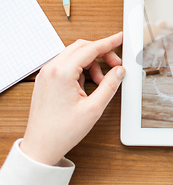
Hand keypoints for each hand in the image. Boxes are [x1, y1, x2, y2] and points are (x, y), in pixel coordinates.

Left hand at [20, 33, 125, 165]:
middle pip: (81, 47)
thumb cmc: (62, 131)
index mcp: (62, 73)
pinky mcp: (45, 81)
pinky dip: (80, 69)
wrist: (41, 147)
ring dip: (91, 63)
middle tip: (116, 64)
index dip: (109, 42)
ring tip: (101, 81)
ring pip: (74, 56)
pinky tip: (88, 85)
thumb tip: (119, 71)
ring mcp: (46, 74)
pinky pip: (66, 65)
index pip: (90, 49)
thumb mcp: (93, 108)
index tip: (120, 38)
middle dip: (101, 52)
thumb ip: (109, 86)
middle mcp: (51, 69)